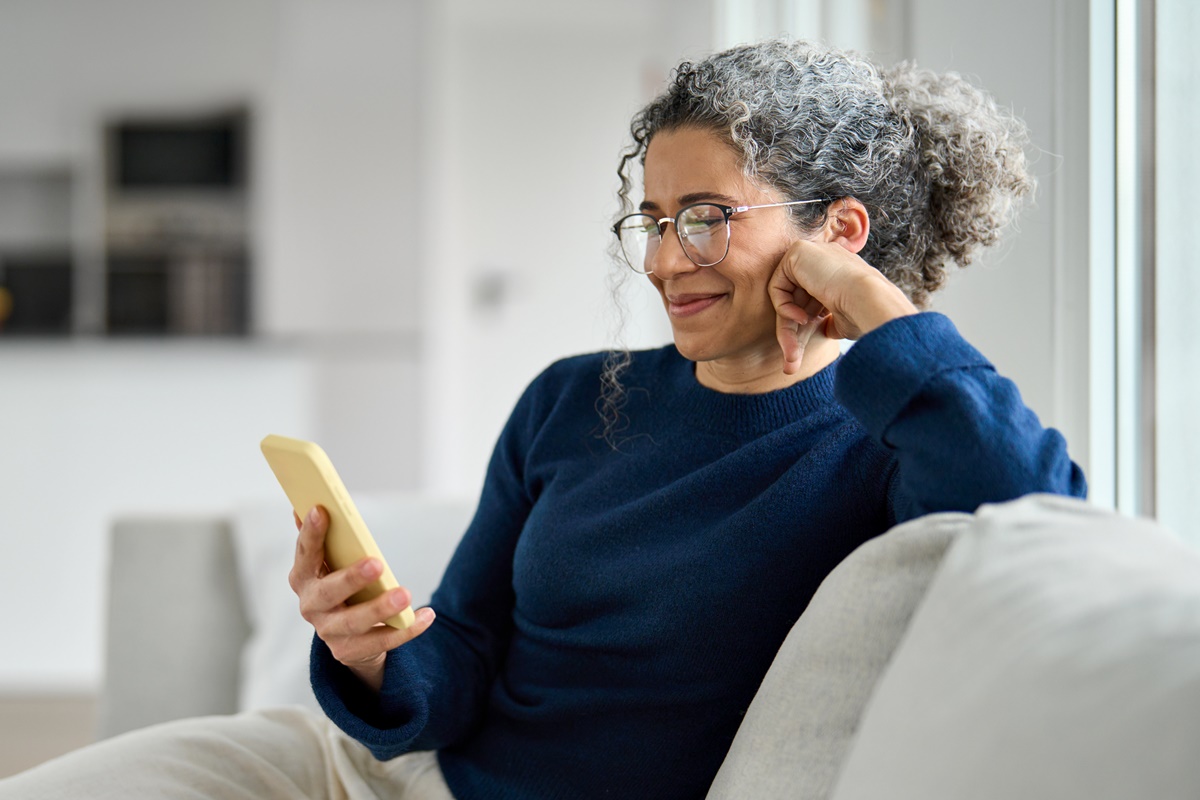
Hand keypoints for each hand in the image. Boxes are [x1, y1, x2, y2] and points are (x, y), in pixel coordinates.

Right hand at [289, 506, 434, 690]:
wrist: (347, 635)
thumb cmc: (340, 585)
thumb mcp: (330, 563)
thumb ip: (321, 539)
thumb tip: (305, 505)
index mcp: (303, 578)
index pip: (305, 554)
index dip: (310, 533)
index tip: (321, 509)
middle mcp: (311, 606)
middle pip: (329, 593)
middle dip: (351, 578)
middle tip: (377, 563)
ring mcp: (329, 632)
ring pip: (355, 622)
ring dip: (381, 608)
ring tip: (406, 594)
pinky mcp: (350, 652)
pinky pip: (382, 641)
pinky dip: (407, 628)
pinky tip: (426, 615)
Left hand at [769, 238, 917, 373]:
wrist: (871, 300)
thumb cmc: (863, 314)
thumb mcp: (843, 321)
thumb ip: (830, 320)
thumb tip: (826, 330)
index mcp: (838, 273)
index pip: (811, 302)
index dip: (806, 329)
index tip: (800, 356)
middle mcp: (824, 260)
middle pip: (796, 302)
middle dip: (791, 335)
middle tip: (790, 366)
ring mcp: (812, 254)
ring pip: (785, 298)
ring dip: (786, 329)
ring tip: (792, 356)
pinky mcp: (798, 252)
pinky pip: (777, 286)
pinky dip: (784, 307)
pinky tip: (801, 319)